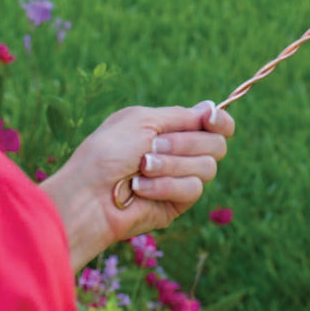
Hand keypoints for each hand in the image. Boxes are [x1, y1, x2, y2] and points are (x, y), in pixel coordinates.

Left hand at [41, 101, 233, 270]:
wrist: (89, 194)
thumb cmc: (108, 152)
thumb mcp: (142, 120)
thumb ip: (180, 115)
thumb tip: (211, 107)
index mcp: (171, 128)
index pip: (215, 124)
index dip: (220, 121)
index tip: (210, 119)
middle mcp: (181, 152)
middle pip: (216, 145)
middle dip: (185, 143)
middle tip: (153, 146)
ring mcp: (181, 178)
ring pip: (207, 167)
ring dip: (171, 164)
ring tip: (142, 167)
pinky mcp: (178, 203)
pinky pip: (192, 189)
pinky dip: (165, 185)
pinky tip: (140, 188)